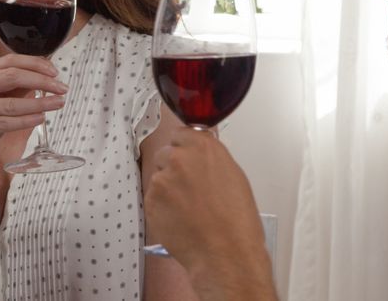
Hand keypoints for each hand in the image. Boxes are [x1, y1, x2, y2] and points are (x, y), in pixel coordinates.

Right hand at [0, 54, 66, 171]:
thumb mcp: (0, 100)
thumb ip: (17, 87)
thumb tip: (46, 75)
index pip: (9, 61)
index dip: (34, 64)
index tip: (55, 72)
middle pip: (11, 76)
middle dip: (41, 80)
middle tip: (62, 88)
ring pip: (12, 103)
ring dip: (40, 103)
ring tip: (58, 103)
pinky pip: (6, 122)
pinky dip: (27, 120)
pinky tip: (41, 118)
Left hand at [145, 128, 274, 298]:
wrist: (226, 253)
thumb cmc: (237, 220)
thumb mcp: (233, 175)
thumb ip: (210, 157)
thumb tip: (200, 154)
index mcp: (203, 147)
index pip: (182, 134)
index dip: (185, 148)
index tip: (188, 158)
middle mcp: (179, 158)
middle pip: (167, 153)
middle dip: (175, 167)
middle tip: (189, 188)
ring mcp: (162, 179)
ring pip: (159, 176)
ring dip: (168, 188)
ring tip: (188, 208)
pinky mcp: (151, 201)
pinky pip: (153, 198)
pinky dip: (163, 207)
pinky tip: (180, 219)